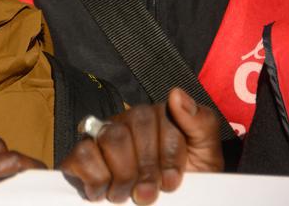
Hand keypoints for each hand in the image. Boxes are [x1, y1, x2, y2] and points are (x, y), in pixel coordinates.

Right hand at [60, 87, 222, 203]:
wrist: (177, 202)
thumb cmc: (190, 179)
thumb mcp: (207, 155)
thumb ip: (201, 123)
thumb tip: (176, 94)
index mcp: (157, 116)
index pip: (155, 120)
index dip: (166, 155)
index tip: (171, 182)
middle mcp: (127, 120)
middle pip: (129, 131)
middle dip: (142, 169)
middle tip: (149, 194)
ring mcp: (102, 135)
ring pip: (107, 140)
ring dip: (121, 175)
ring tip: (128, 196)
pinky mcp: (83, 153)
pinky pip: (82, 154)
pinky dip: (94, 176)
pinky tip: (104, 191)